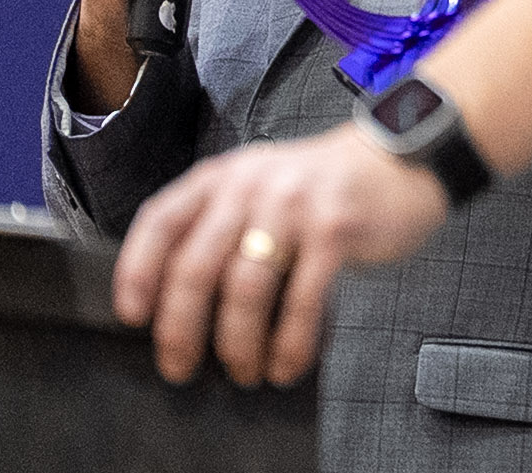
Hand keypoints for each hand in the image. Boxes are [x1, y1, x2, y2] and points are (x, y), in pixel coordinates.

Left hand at [113, 122, 448, 385]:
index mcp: (224, 175)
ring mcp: (295, 205)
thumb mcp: (259, 186)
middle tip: (179, 366)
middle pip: (197, 266)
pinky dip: (290, 342)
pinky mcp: (336, 229)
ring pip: (245, 289)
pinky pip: (302, 299)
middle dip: (181, 328)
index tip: (133, 315)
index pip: (162, 219)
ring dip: (237, 344)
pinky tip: (286, 364)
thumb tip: (175, 303)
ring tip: (243, 372)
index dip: (138, 269)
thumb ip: (219, 224)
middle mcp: (253, 184)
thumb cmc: (320, 186)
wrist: (398, 159)